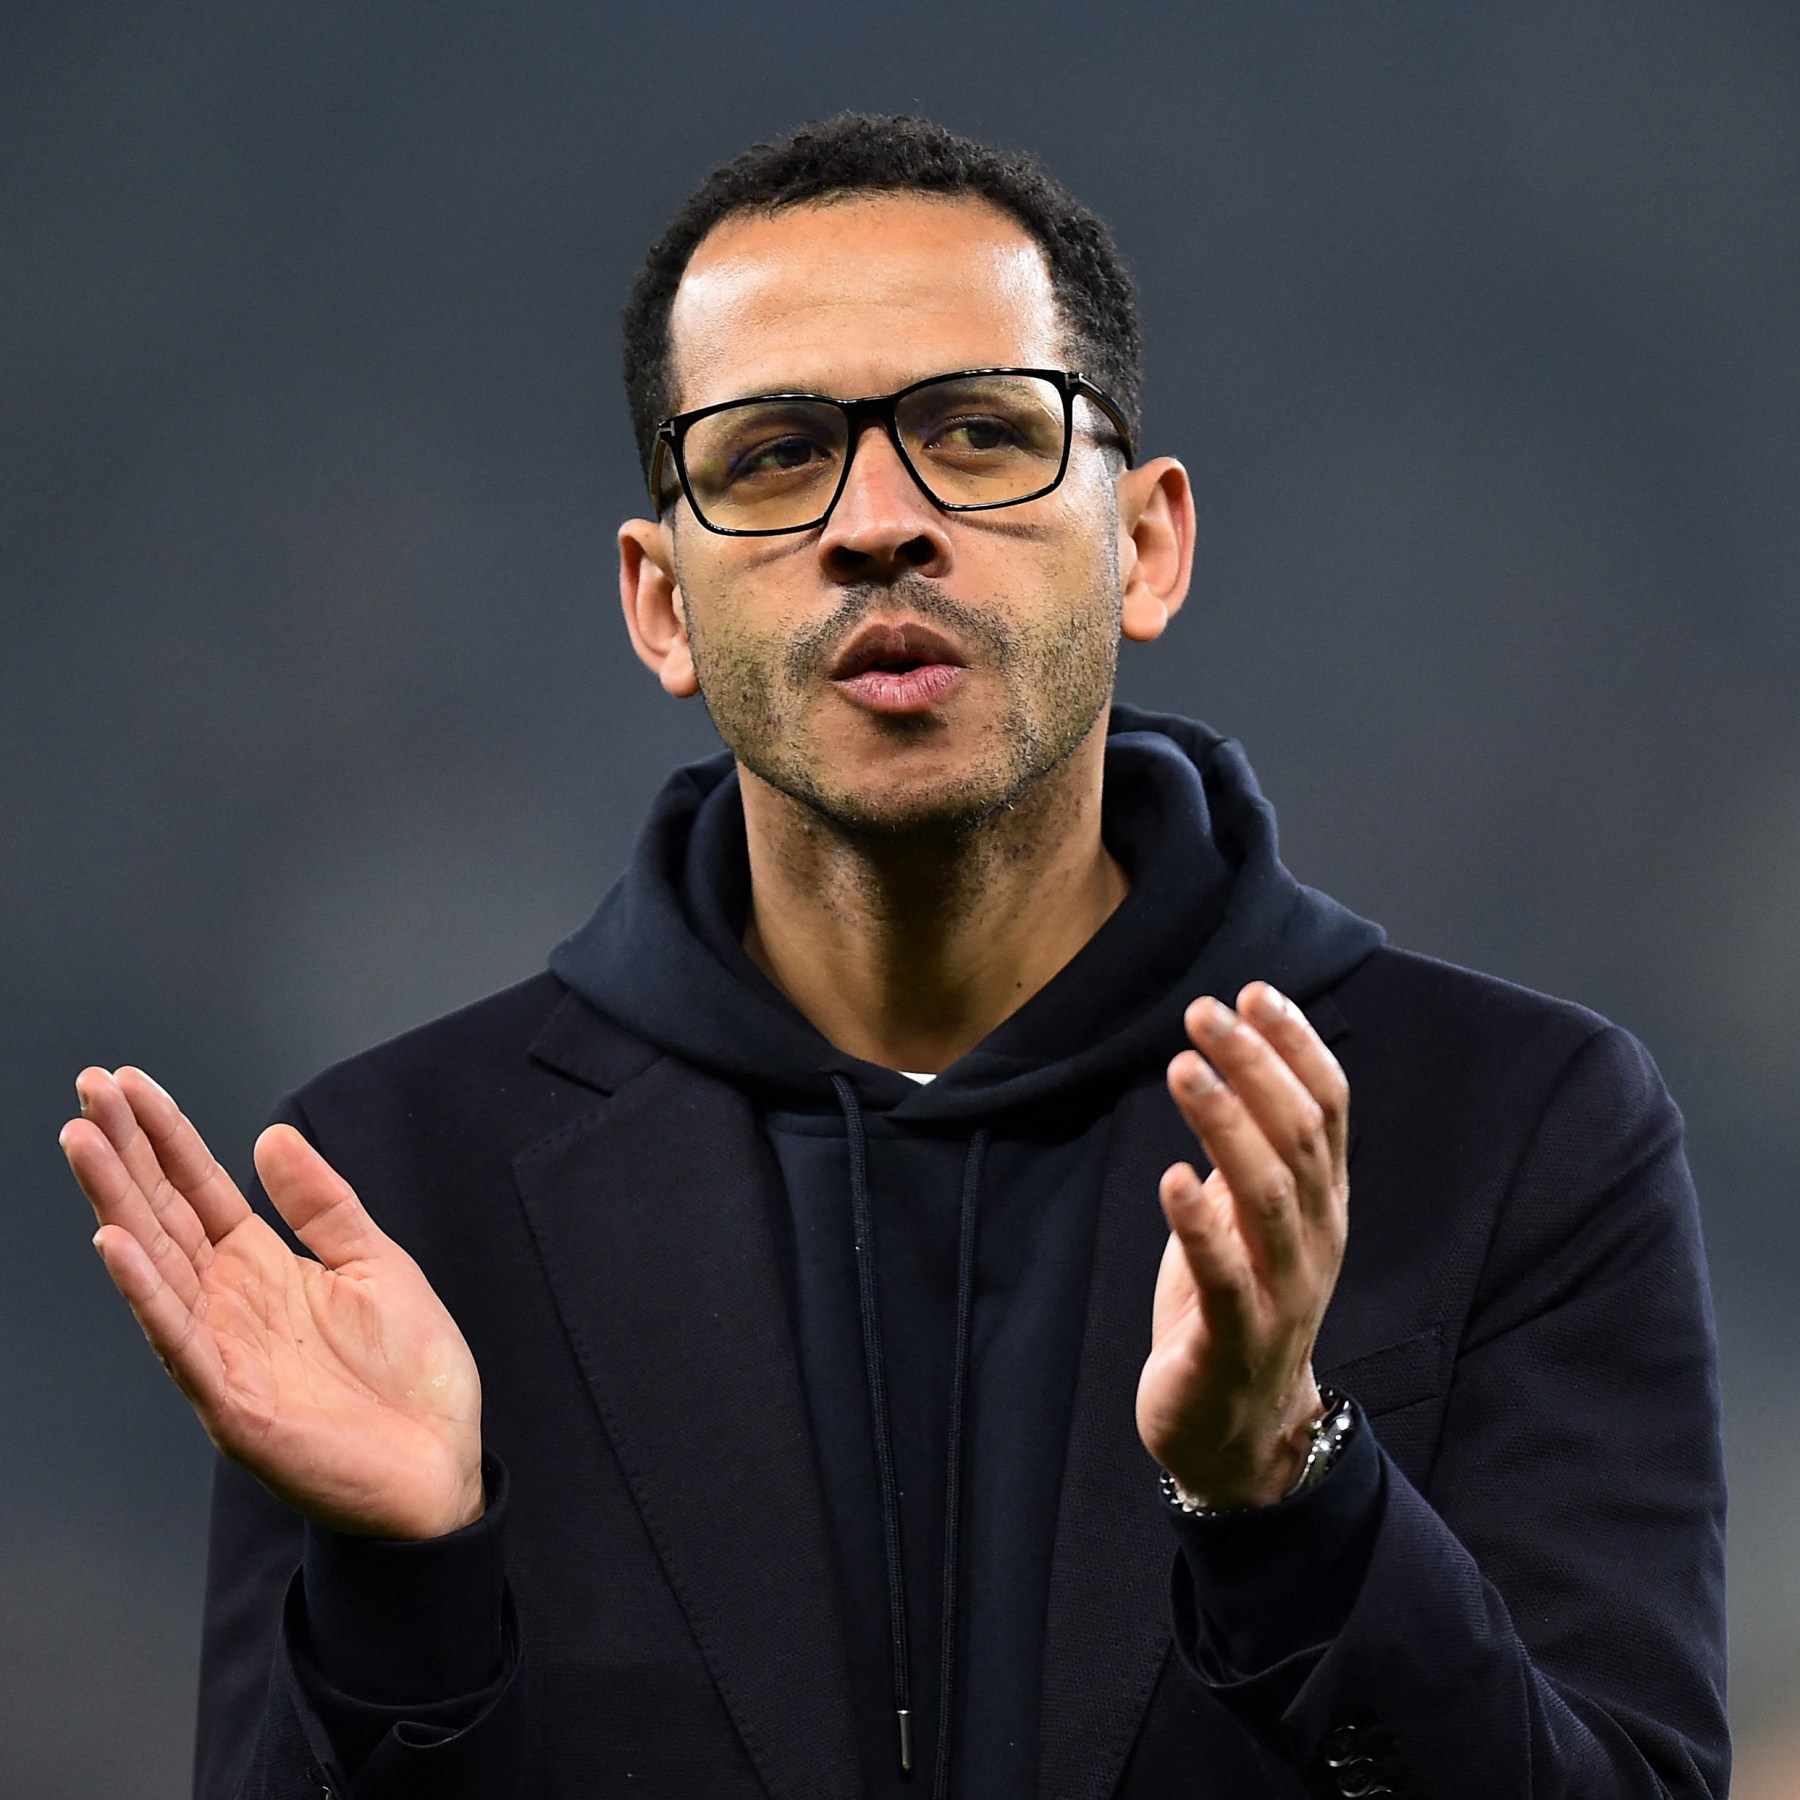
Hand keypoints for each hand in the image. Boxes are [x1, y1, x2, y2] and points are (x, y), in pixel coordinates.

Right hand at [61, 1067, 483, 1539]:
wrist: (439, 1467)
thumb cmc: (410, 1375)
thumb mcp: (374, 1263)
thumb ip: (323, 1203)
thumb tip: (272, 1135)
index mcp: (263, 1268)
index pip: (197, 1188)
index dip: (163, 1136)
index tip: (124, 1082)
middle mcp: (230, 1303)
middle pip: (162, 1213)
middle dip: (124, 1152)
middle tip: (86, 1089)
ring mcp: (222, 1349)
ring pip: (154, 1263)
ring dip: (116, 1202)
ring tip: (83, 1142)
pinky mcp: (228, 1400)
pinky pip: (177, 1337)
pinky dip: (145, 1290)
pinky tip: (115, 1243)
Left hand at [1136, 982, 1348, 1507]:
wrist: (1239, 1431)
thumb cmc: (1236, 1307)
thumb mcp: (1248, 1218)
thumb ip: (1252, 1148)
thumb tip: (1230, 1056)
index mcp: (1323, 1203)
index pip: (1329, 1109)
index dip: (1296, 1046)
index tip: (1255, 991)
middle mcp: (1317, 1239)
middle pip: (1301, 1137)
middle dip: (1256, 1067)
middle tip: (1205, 1011)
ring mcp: (1283, 1291)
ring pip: (1269, 1195)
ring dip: (1228, 1125)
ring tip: (1186, 1067)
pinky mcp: (1236, 1338)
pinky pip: (1225, 1275)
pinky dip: (1198, 1225)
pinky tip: (1169, 1177)